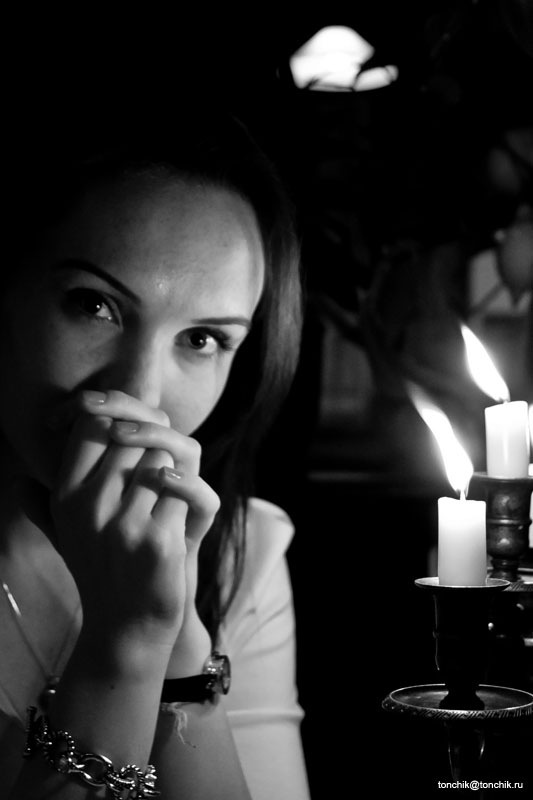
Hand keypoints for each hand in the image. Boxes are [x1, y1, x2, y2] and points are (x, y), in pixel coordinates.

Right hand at [22, 390, 218, 670]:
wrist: (128, 625)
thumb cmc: (104, 565)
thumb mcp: (70, 526)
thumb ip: (62, 486)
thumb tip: (43, 455)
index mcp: (65, 495)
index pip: (92, 424)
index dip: (122, 419)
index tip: (136, 436)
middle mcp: (89, 507)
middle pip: (134, 435)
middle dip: (153, 448)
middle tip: (156, 478)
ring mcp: (124, 525)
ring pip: (164, 457)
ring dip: (173, 474)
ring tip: (161, 508)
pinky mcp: (159, 541)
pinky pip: (185, 489)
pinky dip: (189, 499)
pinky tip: (177, 524)